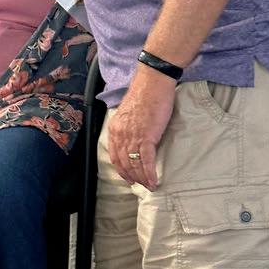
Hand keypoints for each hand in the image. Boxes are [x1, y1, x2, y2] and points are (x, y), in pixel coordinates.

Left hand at [107, 66, 176, 189]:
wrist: (153, 82)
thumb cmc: (145, 94)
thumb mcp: (130, 112)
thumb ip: (129, 126)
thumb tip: (135, 136)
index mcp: (115, 128)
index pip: (114, 155)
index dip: (121, 169)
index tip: (128, 177)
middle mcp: (120, 134)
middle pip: (123, 163)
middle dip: (132, 177)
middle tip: (140, 185)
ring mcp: (132, 136)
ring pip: (134, 164)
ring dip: (142, 178)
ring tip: (149, 186)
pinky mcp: (147, 137)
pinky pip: (147, 161)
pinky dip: (150, 173)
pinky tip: (154, 181)